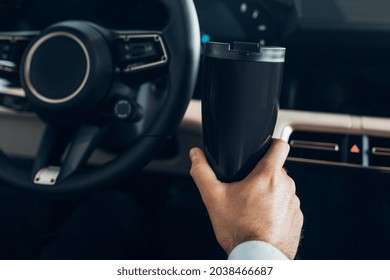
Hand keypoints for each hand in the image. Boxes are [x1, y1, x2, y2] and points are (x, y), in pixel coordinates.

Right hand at [189, 139, 302, 258]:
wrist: (257, 259)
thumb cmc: (239, 230)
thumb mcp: (213, 198)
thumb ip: (202, 172)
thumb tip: (196, 155)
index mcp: (268, 176)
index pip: (280, 145)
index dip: (271, 143)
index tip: (263, 148)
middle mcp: (286, 187)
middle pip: (276, 170)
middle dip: (262, 175)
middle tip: (245, 189)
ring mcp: (294, 204)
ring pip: (281, 189)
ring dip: (269, 193)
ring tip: (252, 208)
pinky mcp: (297, 219)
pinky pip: (286, 206)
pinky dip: (276, 210)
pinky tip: (261, 220)